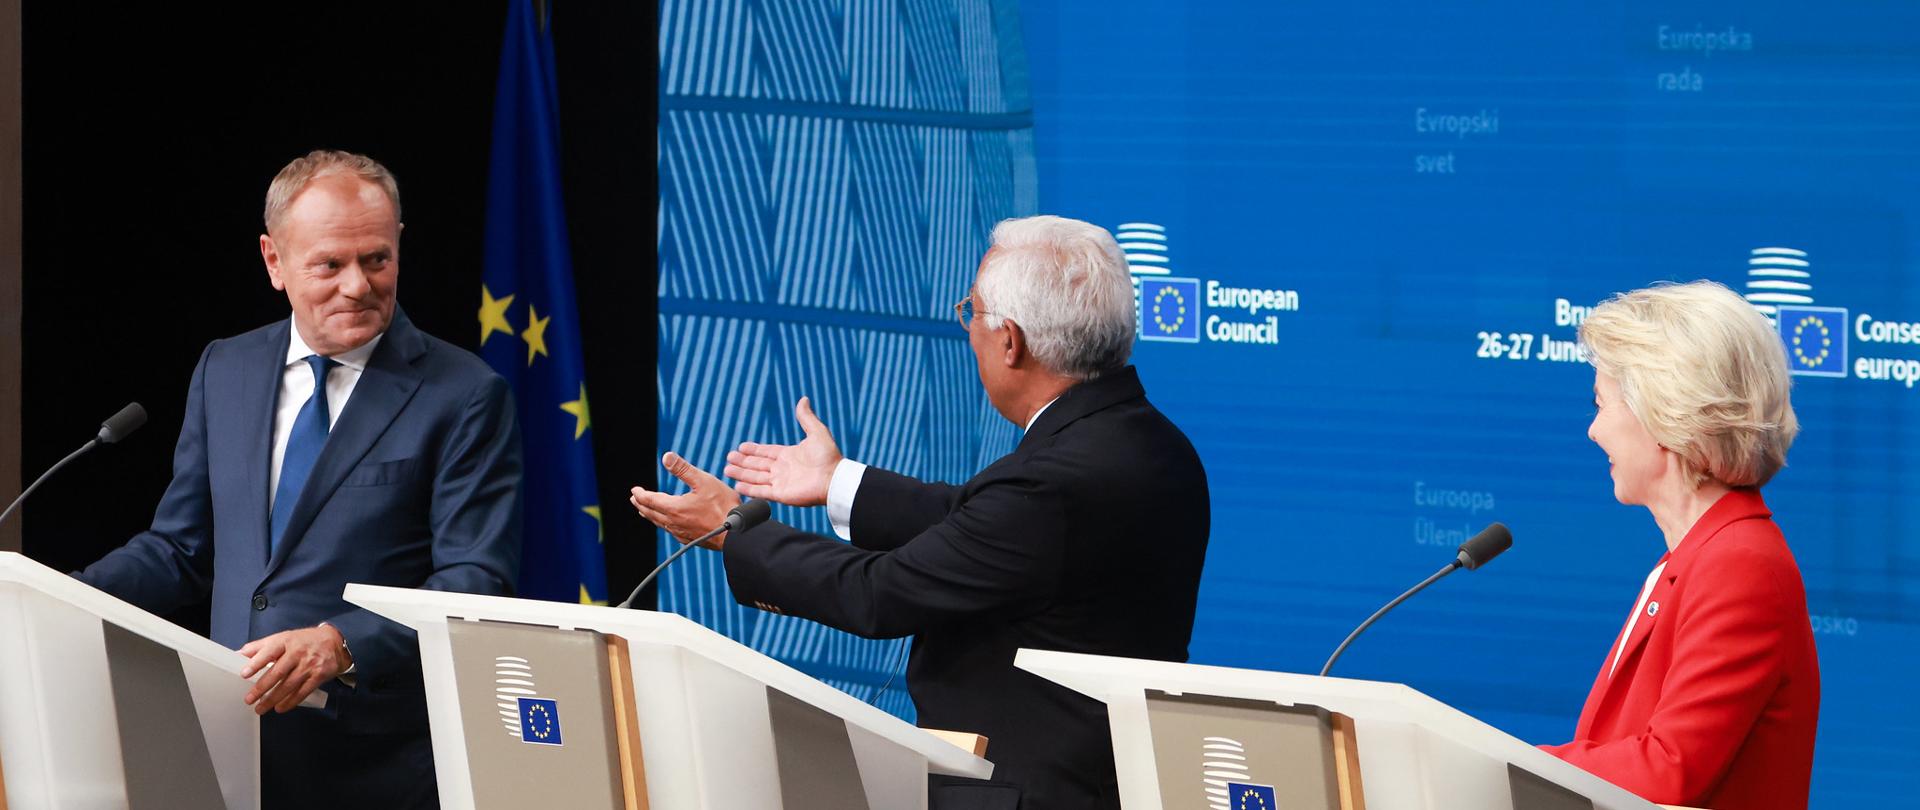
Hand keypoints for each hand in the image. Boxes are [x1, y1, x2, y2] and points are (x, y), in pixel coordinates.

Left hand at [239, 625, 351, 714]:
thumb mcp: (283, 637)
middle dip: (262, 688)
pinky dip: (290, 702)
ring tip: (261, 708)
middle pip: (278, 672)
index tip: (244, 674)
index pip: (269, 652)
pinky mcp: (319, 675)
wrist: (334, 642)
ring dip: (273, 699)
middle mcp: (298, 652)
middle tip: (249, 699)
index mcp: (286, 641)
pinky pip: (303, 692)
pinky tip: (280, 708)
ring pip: (289, 685)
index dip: (256, 663)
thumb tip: (239, 654)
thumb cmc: (304, 641)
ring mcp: (309, 665)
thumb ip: (261, 646)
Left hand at [631, 452, 741, 548]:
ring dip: (651, 515)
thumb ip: (683, 469)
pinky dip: (664, 524)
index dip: (641, 494)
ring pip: (660, 523)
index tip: (634, 490)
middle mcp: (674, 523)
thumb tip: (666, 457)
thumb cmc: (723, 506)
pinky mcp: (690, 540)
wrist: (736, 533)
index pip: (650, 500)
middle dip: (642, 505)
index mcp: (674, 508)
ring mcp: (682, 533)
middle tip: (635, 499)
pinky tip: (669, 524)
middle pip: (652, 513)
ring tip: (646, 511)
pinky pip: (671, 531)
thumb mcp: (703, 481)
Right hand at [724, 396, 843, 506]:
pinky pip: (761, 491)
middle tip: (729, 457)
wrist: (834, 478)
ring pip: (756, 477)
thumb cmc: (829, 457)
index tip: (741, 447)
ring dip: (741, 473)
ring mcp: (781, 482)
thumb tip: (803, 399)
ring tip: (727, 469)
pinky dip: (749, 489)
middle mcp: (783, 469)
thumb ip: (806, 417)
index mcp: (789, 455)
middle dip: (743, 461)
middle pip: (757, 465)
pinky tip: (737, 485)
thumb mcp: (817, 432)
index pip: (766, 452)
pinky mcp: (781, 494)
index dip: (754, 450)